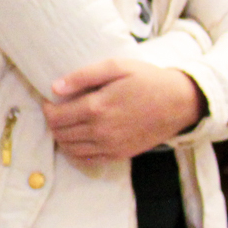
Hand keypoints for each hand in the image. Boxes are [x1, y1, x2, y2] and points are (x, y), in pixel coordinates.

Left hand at [43, 59, 204, 162]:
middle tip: (57, 111)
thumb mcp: (116, 67)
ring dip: (62, 137)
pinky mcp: (120, 154)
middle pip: (60, 133)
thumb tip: (55, 87)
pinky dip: (76, 151)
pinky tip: (78, 139)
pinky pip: (88, 160)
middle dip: (53, 122)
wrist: (180, 102)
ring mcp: (111, 145)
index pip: (55, 116)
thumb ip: (83, 76)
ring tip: (67, 123)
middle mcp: (101, 130)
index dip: (47, 109)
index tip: (50, 101)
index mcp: (97, 107)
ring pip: (71, 148)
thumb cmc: (148, 80)